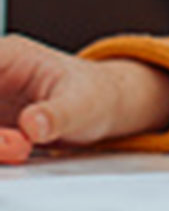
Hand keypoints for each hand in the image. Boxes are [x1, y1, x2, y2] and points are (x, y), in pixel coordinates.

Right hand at [0, 33, 168, 146]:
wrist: (115, 107)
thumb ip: (58, 116)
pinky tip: (23, 151)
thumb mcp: (86, 105)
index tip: (7, 134)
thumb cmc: (103, 95)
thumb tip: (35, 124)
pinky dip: (0, 153)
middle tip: (19, 146)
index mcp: (7, 57)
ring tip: (27, 148)